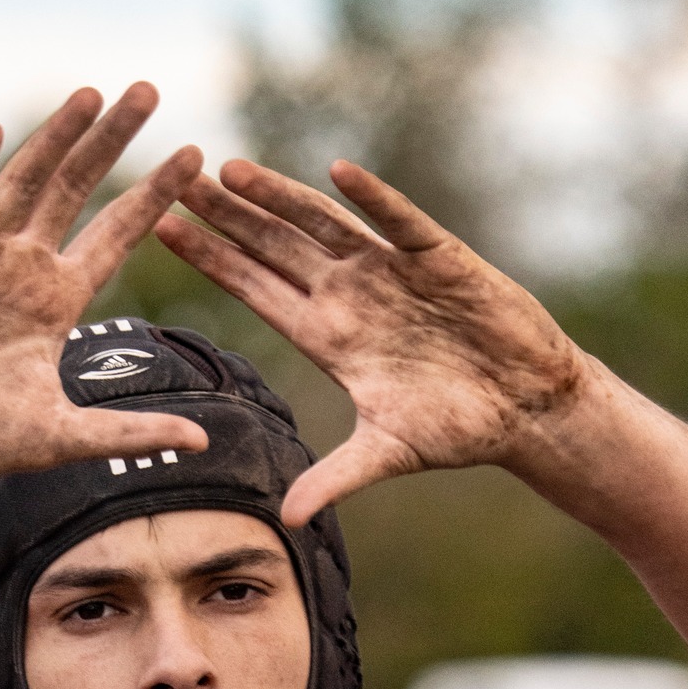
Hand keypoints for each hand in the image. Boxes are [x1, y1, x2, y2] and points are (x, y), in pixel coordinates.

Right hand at [0, 84, 208, 494]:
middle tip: (148, 89)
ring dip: (54, 138)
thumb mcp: (63, 438)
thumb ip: (130, 433)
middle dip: (111, 141)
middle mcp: (20, 271)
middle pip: (74, 190)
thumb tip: (202, 441)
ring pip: (20, 185)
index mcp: (56, 304)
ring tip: (91, 93)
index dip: (152, 197)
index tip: (193, 155)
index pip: (114, 237)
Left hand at [156, 159, 587, 524]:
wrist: (523, 407)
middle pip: (273, 246)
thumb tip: (288, 519)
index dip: (212, 261)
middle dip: (225, 214)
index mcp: (329, 335)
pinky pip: (399, 223)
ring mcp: (391, 271)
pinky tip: (338, 173)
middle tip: (172, 176)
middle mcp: (351, 294)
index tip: (164, 229)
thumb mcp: (386, 453)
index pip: (255, 290)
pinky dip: (372, 200)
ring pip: (322, 224)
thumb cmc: (456, 426)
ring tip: (230, 169)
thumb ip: (334, 479)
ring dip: (278, 197)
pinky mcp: (438, 260)